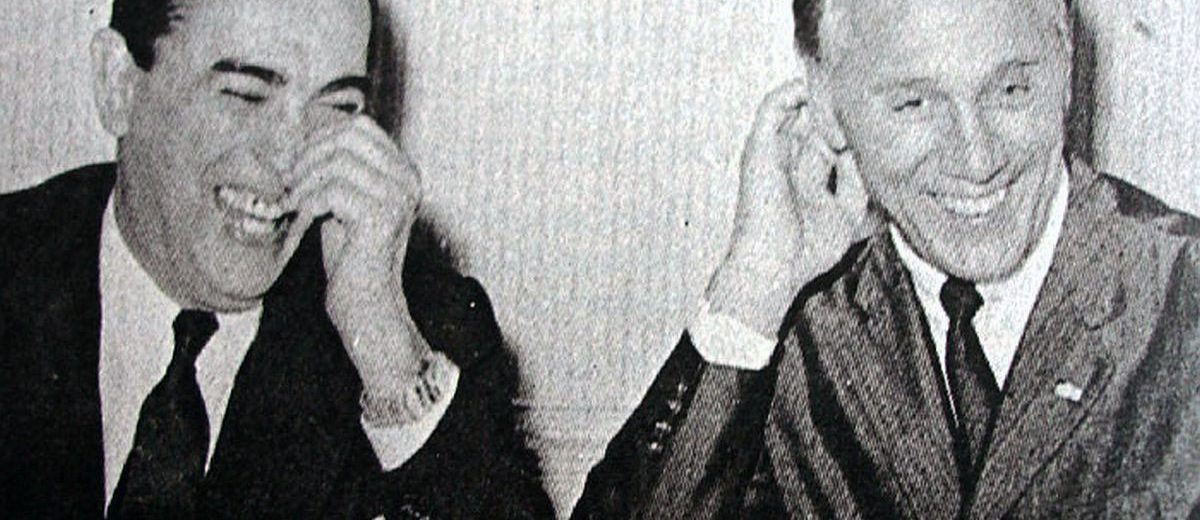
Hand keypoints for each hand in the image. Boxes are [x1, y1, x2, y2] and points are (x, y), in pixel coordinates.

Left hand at [289, 115, 441, 419]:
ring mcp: (398, 198)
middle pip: (348, 136)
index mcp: (403, 171)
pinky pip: (332, 190)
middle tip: (291, 182)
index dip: (321, 137)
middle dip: (310, 155)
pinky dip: (308, 201)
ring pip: (337, 162)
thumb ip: (335, 167)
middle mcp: (408, 180)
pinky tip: (301, 216)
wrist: (365, 303)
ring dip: (305, 180)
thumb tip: (300, 133)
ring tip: (294, 202)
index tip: (298, 163)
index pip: (360, 126)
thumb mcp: (343, 198)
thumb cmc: (351, 254)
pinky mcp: (381, 218)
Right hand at [705, 78, 869, 336]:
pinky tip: (819, 89)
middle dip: (839, 108)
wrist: (772, 266)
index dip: (852, 130)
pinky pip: (774, 106)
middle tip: (867, 92)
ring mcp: (773, 153)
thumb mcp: (847, 214)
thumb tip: (865, 149)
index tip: (877, 118)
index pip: (829, 142)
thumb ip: (858, 181)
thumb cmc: (804, 251)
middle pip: (814, 122)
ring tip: (845, 83)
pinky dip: (794, 92)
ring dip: (819, 95)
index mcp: (806, 180)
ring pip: (794, 108)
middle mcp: (788, 163)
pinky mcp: (760, 146)